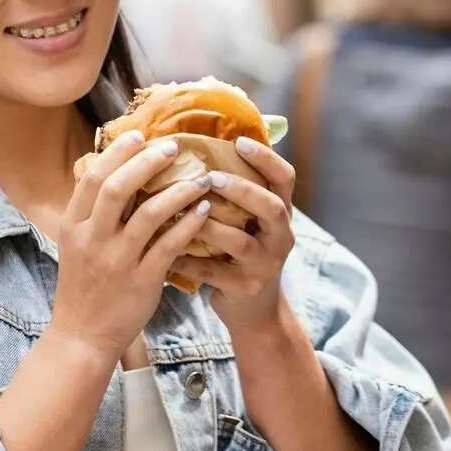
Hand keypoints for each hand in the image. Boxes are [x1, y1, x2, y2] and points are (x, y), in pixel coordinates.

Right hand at [53, 131, 213, 361]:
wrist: (83, 335)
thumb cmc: (83, 287)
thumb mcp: (75, 245)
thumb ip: (91, 213)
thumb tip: (112, 172)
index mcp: (73, 226)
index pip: (92, 177)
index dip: (117, 152)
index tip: (139, 136)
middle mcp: (92, 239)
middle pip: (117, 188)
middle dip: (146, 162)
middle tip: (172, 147)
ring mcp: (117, 261)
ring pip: (149, 214)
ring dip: (178, 190)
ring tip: (201, 178)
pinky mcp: (142, 280)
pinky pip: (170, 244)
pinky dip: (189, 223)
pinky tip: (204, 210)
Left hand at [169, 136, 296, 331]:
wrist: (254, 309)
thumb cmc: (241, 252)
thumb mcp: (248, 221)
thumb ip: (235, 190)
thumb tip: (201, 144)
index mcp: (280, 212)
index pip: (284, 178)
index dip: (266, 158)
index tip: (239, 141)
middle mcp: (280, 236)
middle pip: (271, 207)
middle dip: (241, 190)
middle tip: (209, 178)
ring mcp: (265, 264)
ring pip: (240, 241)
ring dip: (208, 225)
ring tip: (180, 213)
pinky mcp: (245, 287)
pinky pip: (213, 272)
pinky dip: (187, 261)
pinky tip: (165, 251)